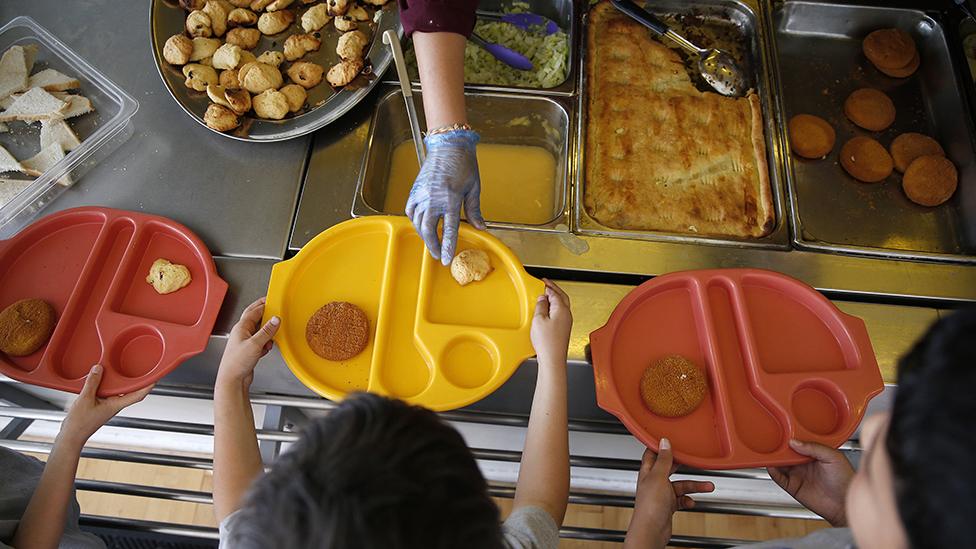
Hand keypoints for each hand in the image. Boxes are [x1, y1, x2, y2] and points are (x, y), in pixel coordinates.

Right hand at [59, 365, 152, 448]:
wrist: (71, 435)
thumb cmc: (80, 423)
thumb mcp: (85, 399)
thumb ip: (92, 383)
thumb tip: (99, 369)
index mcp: (116, 405)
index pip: (138, 395)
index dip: (148, 386)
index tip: (155, 377)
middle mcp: (114, 405)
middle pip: (129, 390)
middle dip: (134, 379)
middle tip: (140, 367)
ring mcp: (107, 405)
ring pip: (116, 390)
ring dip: (117, 381)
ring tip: (119, 368)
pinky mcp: (99, 405)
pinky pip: (106, 392)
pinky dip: (105, 384)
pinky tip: (98, 378)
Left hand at [217, 297, 278, 387]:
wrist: (232, 380)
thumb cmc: (237, 363)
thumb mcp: (255, 344)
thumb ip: (266, 331)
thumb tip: (275, 319)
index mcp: (241, 327)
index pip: (254, 311)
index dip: (264, 304)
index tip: (272, 300)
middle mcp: (242, 333)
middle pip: (255, 318)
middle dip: (264, 313)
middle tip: (274, 308)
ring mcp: (245, 341)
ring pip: (259, 330)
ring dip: (267, 332)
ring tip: (273, 335)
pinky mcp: (250, 350)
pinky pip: (261, 341)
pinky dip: (266, 343)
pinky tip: (268, 347)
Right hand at [405, 129, 485, 265]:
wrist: (448, 145)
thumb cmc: (463, 163)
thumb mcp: (473, 188)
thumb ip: (474, 210)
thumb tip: (481, 227)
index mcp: (450, 198)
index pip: (449, 229)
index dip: (448, 247)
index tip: (446, 259)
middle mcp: (433, 198)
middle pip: (429, 229)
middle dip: (433, 245)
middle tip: (438, 255)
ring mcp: (421, 194)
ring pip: (417, 222)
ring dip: (424, 235)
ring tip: (431, 242)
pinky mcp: (415, 190)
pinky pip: (410, 210)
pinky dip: (414, 220)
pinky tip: (421, 225)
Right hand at [530, 280, 572, 366]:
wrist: (552, 359)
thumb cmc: (548, 342)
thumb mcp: (539, 320)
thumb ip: (540, 306)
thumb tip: (542, 298)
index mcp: (562, 309)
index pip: (555, 293)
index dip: (548, 286)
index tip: (543, 282)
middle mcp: (567, 315)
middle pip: (562, 297)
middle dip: (554, 289)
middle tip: (546, 284)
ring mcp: (566, 322)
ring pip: (562, 305)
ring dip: (554, 298)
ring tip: (545, 296)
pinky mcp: (563, 329)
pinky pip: (559, 313)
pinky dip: (554, 308)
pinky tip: (546, 311)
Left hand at [625, 440, 714, 548]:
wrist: (652, 531)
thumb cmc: (650, 506)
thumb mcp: (659, 477)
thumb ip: (663, 460)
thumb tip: (664, 442)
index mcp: (648, 472)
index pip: (653, 453)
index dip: (662, 446)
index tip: (674, 441)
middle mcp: (654, 482)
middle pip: (670, 468)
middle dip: (684, 466)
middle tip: (694, 459)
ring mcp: (661, 494)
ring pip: (680, 485)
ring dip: (694, 486)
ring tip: (708, 486)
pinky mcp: (668, 506)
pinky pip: (681, 499)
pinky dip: (688, 500)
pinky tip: (692, 502)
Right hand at [767, 439, 852, 526]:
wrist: (844, 503)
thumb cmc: (845, 480)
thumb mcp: (833, 457)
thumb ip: (815, 447)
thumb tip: (795, 442)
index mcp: (814, 454)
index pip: (798, 443)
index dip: (790, 439)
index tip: (783, 434)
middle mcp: (804, 464)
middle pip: (786, 453)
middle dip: (779, 448)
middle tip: (773, 443)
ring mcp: (798, 475)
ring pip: (780, 465)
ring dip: (774, 459)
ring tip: (769, 453)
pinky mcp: (793, 487)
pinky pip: (779, 478)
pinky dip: (773, 472)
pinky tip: (771, 467)